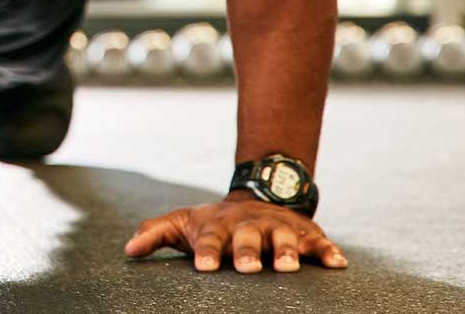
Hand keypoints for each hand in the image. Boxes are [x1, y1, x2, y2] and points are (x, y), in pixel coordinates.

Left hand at [124, 194, 346, 273]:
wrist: (258, 195)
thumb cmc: (214, 222)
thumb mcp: (184, 223)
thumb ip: (156, 233)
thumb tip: (128, 249)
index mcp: (219, 226)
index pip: (210, 239)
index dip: (207, 252)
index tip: (203, 268)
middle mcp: (250, 225)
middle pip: (248, 238)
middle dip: (248, 252)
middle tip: (248, 268)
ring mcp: (279, 227)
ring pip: (284, 237)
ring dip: (287, 251)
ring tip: (288, 268)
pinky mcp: (305, 233)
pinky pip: (319, 242)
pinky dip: (328, 251)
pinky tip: (337, 263)